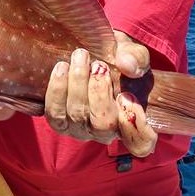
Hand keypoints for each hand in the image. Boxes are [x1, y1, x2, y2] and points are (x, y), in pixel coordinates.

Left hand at [44, 32, 156, 156]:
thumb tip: (127, 66)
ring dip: (77, 84)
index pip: (140, 142)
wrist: (87, 54)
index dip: (137, 127)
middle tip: (98, 64)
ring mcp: (80, 128)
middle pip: (103, 124)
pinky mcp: (58, 120)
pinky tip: (62, 67)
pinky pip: (54, 112)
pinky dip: (57, 89)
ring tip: (79, 58)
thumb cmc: (116, 58)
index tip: (127, 96)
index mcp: (130, 120)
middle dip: (99, 91)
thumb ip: (136, 57)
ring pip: (77, 115)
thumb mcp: (132, 53)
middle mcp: (105, 131)